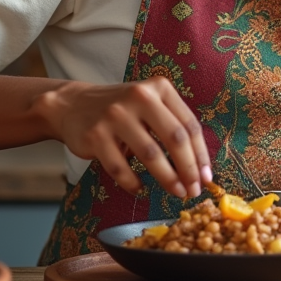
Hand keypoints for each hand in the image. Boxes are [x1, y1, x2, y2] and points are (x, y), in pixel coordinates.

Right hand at [33, 76, 212, 198]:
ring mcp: (115, 115)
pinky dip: (133, 183)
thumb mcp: (150, 105)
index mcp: (159, 88)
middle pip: (174, 138)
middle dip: (188, 169)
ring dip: (167, 179)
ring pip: (150, 154)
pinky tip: (139, 189)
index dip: (201, 154)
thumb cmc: (122, 111)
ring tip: (176, 192)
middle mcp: (139, 97)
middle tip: (194, 190)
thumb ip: (172, 126)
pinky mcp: (95, 135)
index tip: (207, 177)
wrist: (72, 105)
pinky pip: (120, 168)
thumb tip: (200, 168)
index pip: (189, 124)